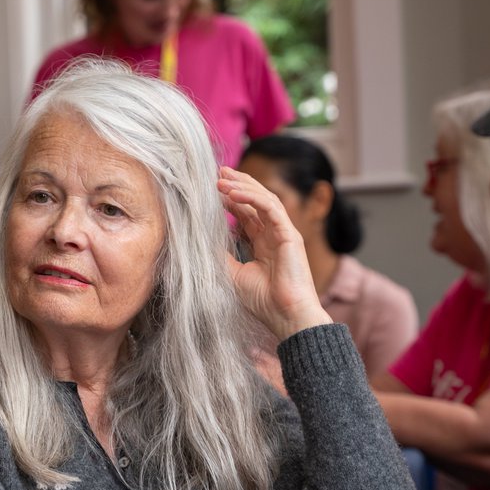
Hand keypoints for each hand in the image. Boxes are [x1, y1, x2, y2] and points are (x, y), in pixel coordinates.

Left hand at [217, 167, 329, 340]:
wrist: (285, 317)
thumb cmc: (262, 301)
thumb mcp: (232, 273)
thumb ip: (220, 255)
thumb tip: (199, 240)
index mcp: (262, 244)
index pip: (246, 214)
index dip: (230, 200)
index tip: (211, 190)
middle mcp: (273, 235)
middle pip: (255, 201)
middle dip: (237, 185)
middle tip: (218, 172)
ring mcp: (283, 233)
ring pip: (264, 199)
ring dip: (242, 187)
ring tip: (222, 178)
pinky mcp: (290, 234)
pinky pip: (271, 208)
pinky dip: (252, 198)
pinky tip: (233, 194)